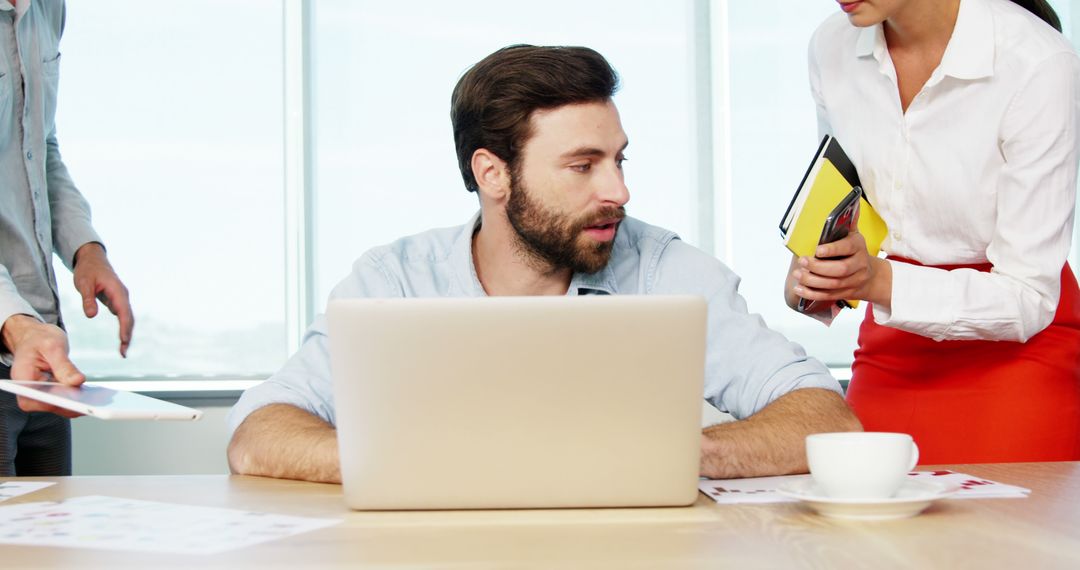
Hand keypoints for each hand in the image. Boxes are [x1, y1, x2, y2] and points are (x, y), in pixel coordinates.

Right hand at [1, 314, 84, 416]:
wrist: (35, 337)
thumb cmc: (39, 339)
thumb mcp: (52, 346)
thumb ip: (63, 365)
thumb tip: (77, 381)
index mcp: (22, 378)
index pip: (34, 399)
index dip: (53, 403)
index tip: (73, 402)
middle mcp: (29, 390)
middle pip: (49, 405)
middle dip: (71, 405)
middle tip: (93, 402)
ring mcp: (41, 393)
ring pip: (60, 406)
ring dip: (77, 403)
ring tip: (97, 400)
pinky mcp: (53, 393)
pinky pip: (65, 400)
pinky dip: (78, 398)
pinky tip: (93, 395)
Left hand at [73, 242, 133, 356]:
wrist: (91, 258)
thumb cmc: (87, 270)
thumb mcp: (83, 283)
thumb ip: (87, 299)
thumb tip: (91, 316)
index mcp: (117, 291)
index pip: (124, 313)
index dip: (124, 328)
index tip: (123, 341)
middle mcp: (123, 296)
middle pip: (129, 318)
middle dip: (128, 336)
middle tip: (123, 353)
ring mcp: (121, 298)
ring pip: (127, 318)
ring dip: (127, 333)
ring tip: (123, 350)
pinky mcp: (117, 300)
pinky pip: (123, 316)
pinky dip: (123, 327)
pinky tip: (121, 338)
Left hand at [790, 231, 891, 308]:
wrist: (871, 276)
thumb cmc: (854, 251)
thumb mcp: (854, 235)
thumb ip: (849, 221)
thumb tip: (852, 199)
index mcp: (859, 247)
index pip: (847, 248)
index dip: (833, 250)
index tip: (817, 250)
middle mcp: (859, 265)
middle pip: (840, 269)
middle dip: (819, 267)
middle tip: (802, 261)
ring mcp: (853, 281)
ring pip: (833, 284)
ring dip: (812, 280)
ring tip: (797, 274)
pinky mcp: (845, 293)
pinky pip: (828, 295)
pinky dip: (812, 294)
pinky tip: (799, 288)